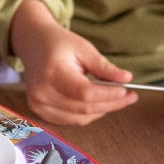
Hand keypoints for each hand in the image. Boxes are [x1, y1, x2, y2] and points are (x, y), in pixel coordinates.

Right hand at [10, 0, 137, 124]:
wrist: (33, 44)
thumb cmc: (58, 44)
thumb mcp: (83, 48)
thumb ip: (104, 67)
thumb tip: (126, 79)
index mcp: (52, 73)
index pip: (84, 93)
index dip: (108, 95)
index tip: (127, 90)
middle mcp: (42, 93)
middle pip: (84, 108)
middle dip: (111, 104)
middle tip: (130, 97)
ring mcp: (39, 104)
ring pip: (80, 118)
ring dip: (101, 110)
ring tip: (116, 98)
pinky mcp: (40, 111)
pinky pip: (71, 120)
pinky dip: (88, 114)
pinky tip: (98, 103)